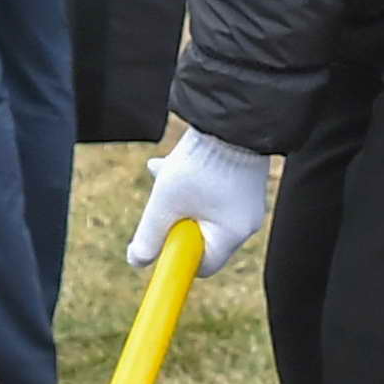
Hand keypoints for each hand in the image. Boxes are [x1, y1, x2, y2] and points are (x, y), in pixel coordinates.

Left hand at [129, 128, 270, 276]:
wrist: (229, 118)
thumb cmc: (200, 165)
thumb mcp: (166, 203)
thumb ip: (150, 235)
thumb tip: (137, 261)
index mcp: (232, 234)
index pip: (203, 265)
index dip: (178, 256)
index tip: (159, 243)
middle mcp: (245, 221)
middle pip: (200, 235)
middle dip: (174, 219)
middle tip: (161, 201)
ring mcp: (246, 200)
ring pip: (202, 209)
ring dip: (177, 196)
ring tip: (163, 173)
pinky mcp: (243, 180)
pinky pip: (212, 192)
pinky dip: (190, 182)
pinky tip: (172, 163)